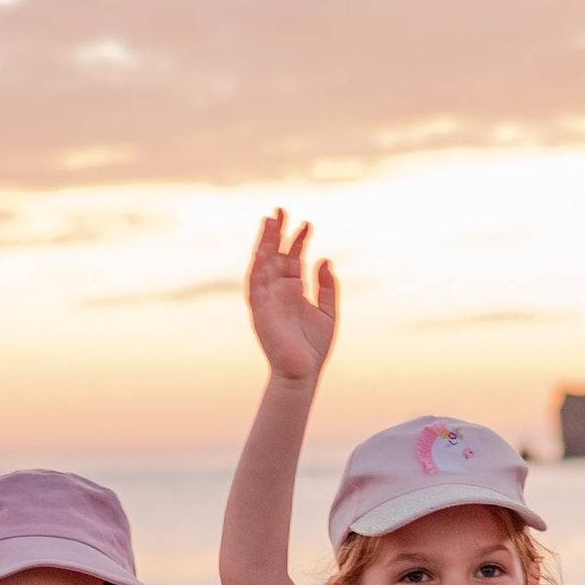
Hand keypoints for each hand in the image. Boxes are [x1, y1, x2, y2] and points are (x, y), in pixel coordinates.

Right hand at [246, 212, 338, 383]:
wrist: (303, 373)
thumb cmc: (314, 347)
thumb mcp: (328, 312)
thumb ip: (327, 287)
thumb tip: (325, 260)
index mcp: (294, 290)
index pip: (293, 258)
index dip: (298, 240)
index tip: (307, 223)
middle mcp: (278, 292)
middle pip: (275, 256)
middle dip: (277, 234)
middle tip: (281, 210)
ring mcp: (268, 300)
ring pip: (263, 266)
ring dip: (265, 245)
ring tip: (270, 222)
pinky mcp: (260, 313)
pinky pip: (256, 287)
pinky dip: (258, 269)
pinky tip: (262, 252)